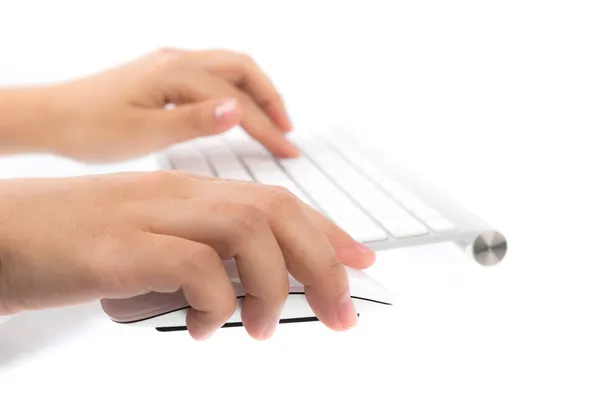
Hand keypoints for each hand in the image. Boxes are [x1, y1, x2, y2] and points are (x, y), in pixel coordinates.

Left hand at [0, 48, 298, 162]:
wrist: (51, 118)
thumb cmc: (90, 128)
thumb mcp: (145, 133)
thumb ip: (195, 121)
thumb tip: (239, 109)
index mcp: (175, 74)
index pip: (238, 101)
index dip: (267, 128)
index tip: (288, 150)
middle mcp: (177, 60)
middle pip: (243, 69)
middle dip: (271, 99)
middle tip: (287, 132)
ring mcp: (170, 63)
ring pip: (230, 68)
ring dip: (256, 91)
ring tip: (272, 121)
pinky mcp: (163, 73)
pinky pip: (213, 74)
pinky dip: (235, 91)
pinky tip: (237, 112)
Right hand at [0, 171, 374, 339]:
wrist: (3, 234)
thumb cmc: (82, 247)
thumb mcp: (156, 245)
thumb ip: (206, 257)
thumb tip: (256, 290)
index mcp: (192, 191)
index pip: (279, 201)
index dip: (328, 233)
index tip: (361, 264)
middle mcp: (179, 194)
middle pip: (277, 212)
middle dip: (324, 264)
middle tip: (340, 316)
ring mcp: (150, 215)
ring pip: (248, 231)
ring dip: (272, 289)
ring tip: (261, 330)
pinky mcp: (120, 248)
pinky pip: (194, 266)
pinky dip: (215, 303)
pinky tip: (202, 329)